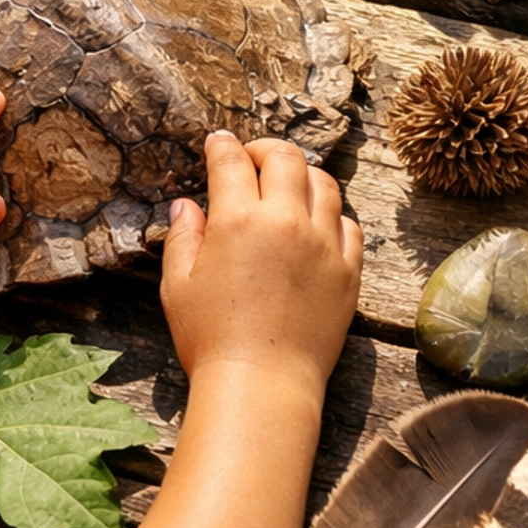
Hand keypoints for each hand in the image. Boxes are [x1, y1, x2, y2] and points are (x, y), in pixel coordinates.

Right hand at [159, 132, 361, 394]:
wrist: (262, 384)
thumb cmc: (211, 339)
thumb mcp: (178, 285)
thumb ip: (184, 237)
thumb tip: (187, 205)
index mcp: (239, 221)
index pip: (232, 162)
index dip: (222, 146)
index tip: (217, 143)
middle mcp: (286, 222)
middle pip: (286, 158)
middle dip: (265, 149)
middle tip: (253, 160)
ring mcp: (324, 245)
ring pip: (324, 184)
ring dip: (303, 176)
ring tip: (288, 187)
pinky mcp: (349, 271)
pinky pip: (350, 225)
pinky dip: (332, 216)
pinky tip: (317, 225)